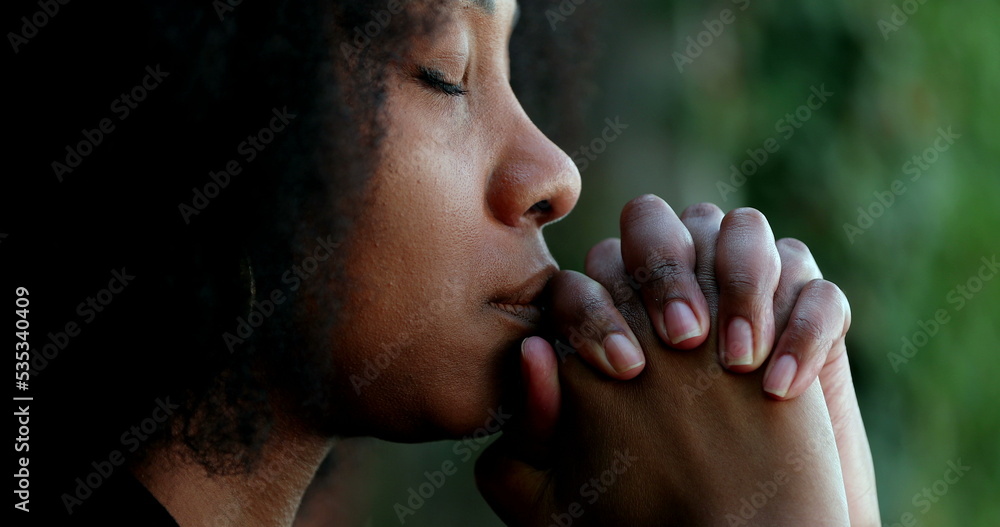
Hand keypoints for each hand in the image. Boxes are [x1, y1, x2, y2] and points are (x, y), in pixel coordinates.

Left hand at [534, 196, 877, 522]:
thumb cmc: (638, 518)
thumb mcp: (566, 496)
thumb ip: (536, 427)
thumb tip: (534, 353)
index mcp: (613, 314)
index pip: (592, 270)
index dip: (602, 309)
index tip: (624, 370)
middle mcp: (676, 288)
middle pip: (657, 222)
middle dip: (666, 270)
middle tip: (681, 339)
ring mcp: (746, 295)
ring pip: (742, 229)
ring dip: (740, 279)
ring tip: (738, 359)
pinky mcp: (813, 321)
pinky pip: (818, 291)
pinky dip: (804, 326)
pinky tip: (780, 387)